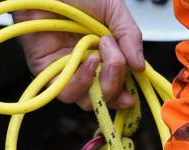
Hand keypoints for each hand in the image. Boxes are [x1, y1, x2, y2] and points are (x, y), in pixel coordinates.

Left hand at [15, 0, 144, 110]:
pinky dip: (82, 82)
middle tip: (117, 60)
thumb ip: (130, 36)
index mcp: (103, 56)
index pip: (116, 87)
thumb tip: (140, 67)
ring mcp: (67, 71)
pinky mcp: (48, 73)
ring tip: (99, 55)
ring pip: (87, 100)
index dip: (124, 95)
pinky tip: (88, 60)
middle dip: (115, 84)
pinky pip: (67, 92)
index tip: (131, 95)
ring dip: (100, 83)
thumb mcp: (114, 10)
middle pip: (104, 98)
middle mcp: (85, 67)